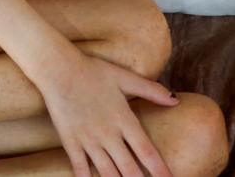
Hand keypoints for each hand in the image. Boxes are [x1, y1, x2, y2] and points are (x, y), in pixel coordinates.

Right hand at [34, 49, 179, 176]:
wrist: (58, 68)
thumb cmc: (92, 70)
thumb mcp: (124, 77)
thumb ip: (151, 90)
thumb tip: (176, 100)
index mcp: (124, 119)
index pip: (147, 152)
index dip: (160, 170)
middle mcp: (108, 134)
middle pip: (129, 169)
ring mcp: (88, 140)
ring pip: (107, 173)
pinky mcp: (70, 141)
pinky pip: (80, 167)